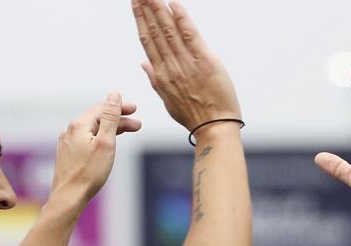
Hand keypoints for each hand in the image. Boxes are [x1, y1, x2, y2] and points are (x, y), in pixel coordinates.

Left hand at [51, 93, 141, 202]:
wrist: (69, 195)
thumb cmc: (89, 172)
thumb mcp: (106, 142)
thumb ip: (110, 117)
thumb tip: (114, 95)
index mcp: (79, 125)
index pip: (102, 109)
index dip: (120, 107)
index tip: (135, 109)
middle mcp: (70, 130)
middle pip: (97, 118)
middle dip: (118, 120)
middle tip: (137, 125)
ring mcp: (67, 142)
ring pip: (92, 129)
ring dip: (110, 129)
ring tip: (125, 134)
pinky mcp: (67, 153)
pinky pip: (86, 138)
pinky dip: (99, 137)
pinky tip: (105, 144)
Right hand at [133, 0, 240, 129]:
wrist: (214, 127)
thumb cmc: (195, 117)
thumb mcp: (169, 101)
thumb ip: (155, 80)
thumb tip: (144, 63)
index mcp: (161, 74)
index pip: (147, 41)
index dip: (141, 21)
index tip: (136, 5)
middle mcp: (170, 66)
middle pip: (154, 31)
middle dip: (146, 8)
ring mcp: (186, 62)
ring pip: (168, 29)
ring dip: (158, 8)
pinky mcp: (204, 60)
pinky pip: (190, 34)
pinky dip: (181, 17)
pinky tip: (173, 3)